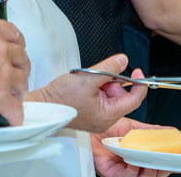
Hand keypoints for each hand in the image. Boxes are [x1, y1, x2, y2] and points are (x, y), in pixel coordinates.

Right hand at [0, 17, 29, 126]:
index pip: (12, 33)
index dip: (16, 43)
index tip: (15, 49)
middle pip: (21, 57)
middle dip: (20, 66)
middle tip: (15, 74)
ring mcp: (2, 73)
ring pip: (22, 82)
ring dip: (20, 90)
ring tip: (15, 96)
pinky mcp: (0, 97)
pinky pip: (15, 109)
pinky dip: (14, 115)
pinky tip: (12, 118)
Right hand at [32, 54, 146, 132]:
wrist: (42, 106)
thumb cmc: (61, 97)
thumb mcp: (87, 77)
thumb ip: (108, 68)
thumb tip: (123, 60)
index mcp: (108, 115)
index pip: (134, 100)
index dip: (138, 84)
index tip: (137, 71)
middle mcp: (105, 120)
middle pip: (122, 97)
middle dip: (114, 81)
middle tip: (100, 73)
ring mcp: (98, 118)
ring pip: (111, 96)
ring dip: (104, 84)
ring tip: (89, 79)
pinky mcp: (91, 114)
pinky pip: (102, 99)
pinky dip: (97, 88)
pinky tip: (86, 85)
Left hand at [91, 118, 173, 176]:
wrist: (91, 127)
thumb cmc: (108, 128)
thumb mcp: (134, 128)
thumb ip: (152, 132)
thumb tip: (170, 131)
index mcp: (138, 155)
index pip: (156, 164)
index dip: (167, 164)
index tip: (177, 160)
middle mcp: (131, 165)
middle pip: (152, 174)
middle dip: (162, 170)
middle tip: (167, 164)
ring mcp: (122, 170)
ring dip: (149, 172)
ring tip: (151, 162)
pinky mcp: (112, 173)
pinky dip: (132, 171)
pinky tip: (133, 162)